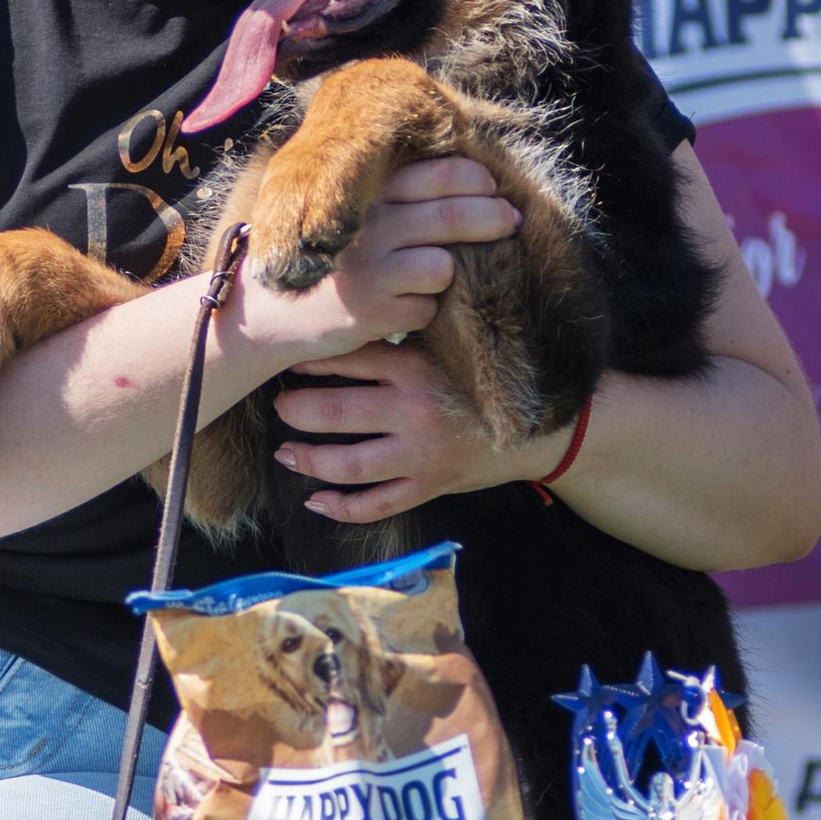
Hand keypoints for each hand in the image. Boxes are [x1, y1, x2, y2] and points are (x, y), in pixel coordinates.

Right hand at [234, 158, 519, 366]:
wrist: (268, 311)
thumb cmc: (325, 259)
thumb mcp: (350, 214)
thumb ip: (395, 196)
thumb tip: (469, 178)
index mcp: (367, 195)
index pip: (436, 174)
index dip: (475, 179)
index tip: (491, 188)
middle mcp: (369, 227)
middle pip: (452, 216)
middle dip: (492, 218)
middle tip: (511, 222)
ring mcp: (370, 271)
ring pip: (443, 266)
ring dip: (449, 272)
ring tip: (432, 276)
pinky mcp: (370, 312)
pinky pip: (425, 309)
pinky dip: (420, 311)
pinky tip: (397, 310)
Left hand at [273, 340, 568, 524]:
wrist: (541, 427)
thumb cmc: (485, 379)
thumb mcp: (448, 348)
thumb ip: (403, 338)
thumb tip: (353, 312)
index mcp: (415, 368)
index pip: (347, 360)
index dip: (309, 361)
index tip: (287, 360)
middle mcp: (413, 412)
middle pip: (334, 414)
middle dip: (296, 411)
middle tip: (279, 406)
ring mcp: (420, 455)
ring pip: (348, 465)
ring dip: (308, 460)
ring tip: (285, 452)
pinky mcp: (429, 486)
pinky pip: (377, 505)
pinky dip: (342, 508)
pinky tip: (315, 502)